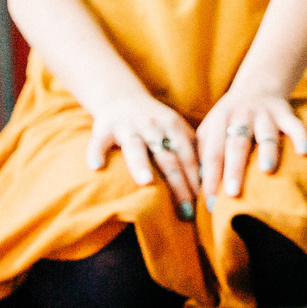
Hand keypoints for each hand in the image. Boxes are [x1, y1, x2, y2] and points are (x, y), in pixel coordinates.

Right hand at [85, 94, 200, 217]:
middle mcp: (152, 126)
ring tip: (146, 182)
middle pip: (167, 157)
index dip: (196, 179)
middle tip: (186, 210)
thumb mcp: (177, 128)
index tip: (203, 203)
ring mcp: (127, 127)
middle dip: (178, 183)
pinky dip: (96, 152)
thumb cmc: (155, 122)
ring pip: (135, 147)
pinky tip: (95, 167)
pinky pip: (99, 142)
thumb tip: (210, 180)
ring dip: (141, 164)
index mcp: (173, 126)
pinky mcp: (104, 128)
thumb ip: (192, 148)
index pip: (188, 156)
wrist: (121, 97)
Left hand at [195, 84, 306, 198]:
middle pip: (237, 144)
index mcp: (219, 120)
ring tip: (267, 171)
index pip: (213, 152)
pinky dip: (301, 137)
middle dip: (234, 169)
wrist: (257, 87)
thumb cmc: (229, 120)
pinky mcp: (286, 113)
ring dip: (267, 151)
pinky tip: (304, 152)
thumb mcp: (210, 130)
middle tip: (232, 194)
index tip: (210, 203)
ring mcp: (265, 114)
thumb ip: (202, 154)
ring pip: (265, 134)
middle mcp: (241, 115)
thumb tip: (196, 188)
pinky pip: (295, 125)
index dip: (210, 177)